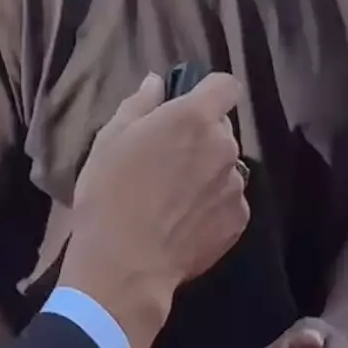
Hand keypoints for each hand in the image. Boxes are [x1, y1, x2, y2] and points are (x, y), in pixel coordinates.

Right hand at [59, 73, 247, 347]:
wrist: (125, 264)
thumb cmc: (109, 195)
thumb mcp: (109, 141)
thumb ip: (138, 105)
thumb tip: (156, 83)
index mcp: (193, 118)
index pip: (225, 86)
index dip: (210, 93)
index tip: (190, 107)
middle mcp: (224, 146)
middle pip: (223, 130)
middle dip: (202, 137)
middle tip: (169, 160)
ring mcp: (235, 185)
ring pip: (227, 167)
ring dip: (208, 173)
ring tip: (176, 199)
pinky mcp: (239, 220)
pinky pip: (229, 201)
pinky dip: (213, 206)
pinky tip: (185, 222)